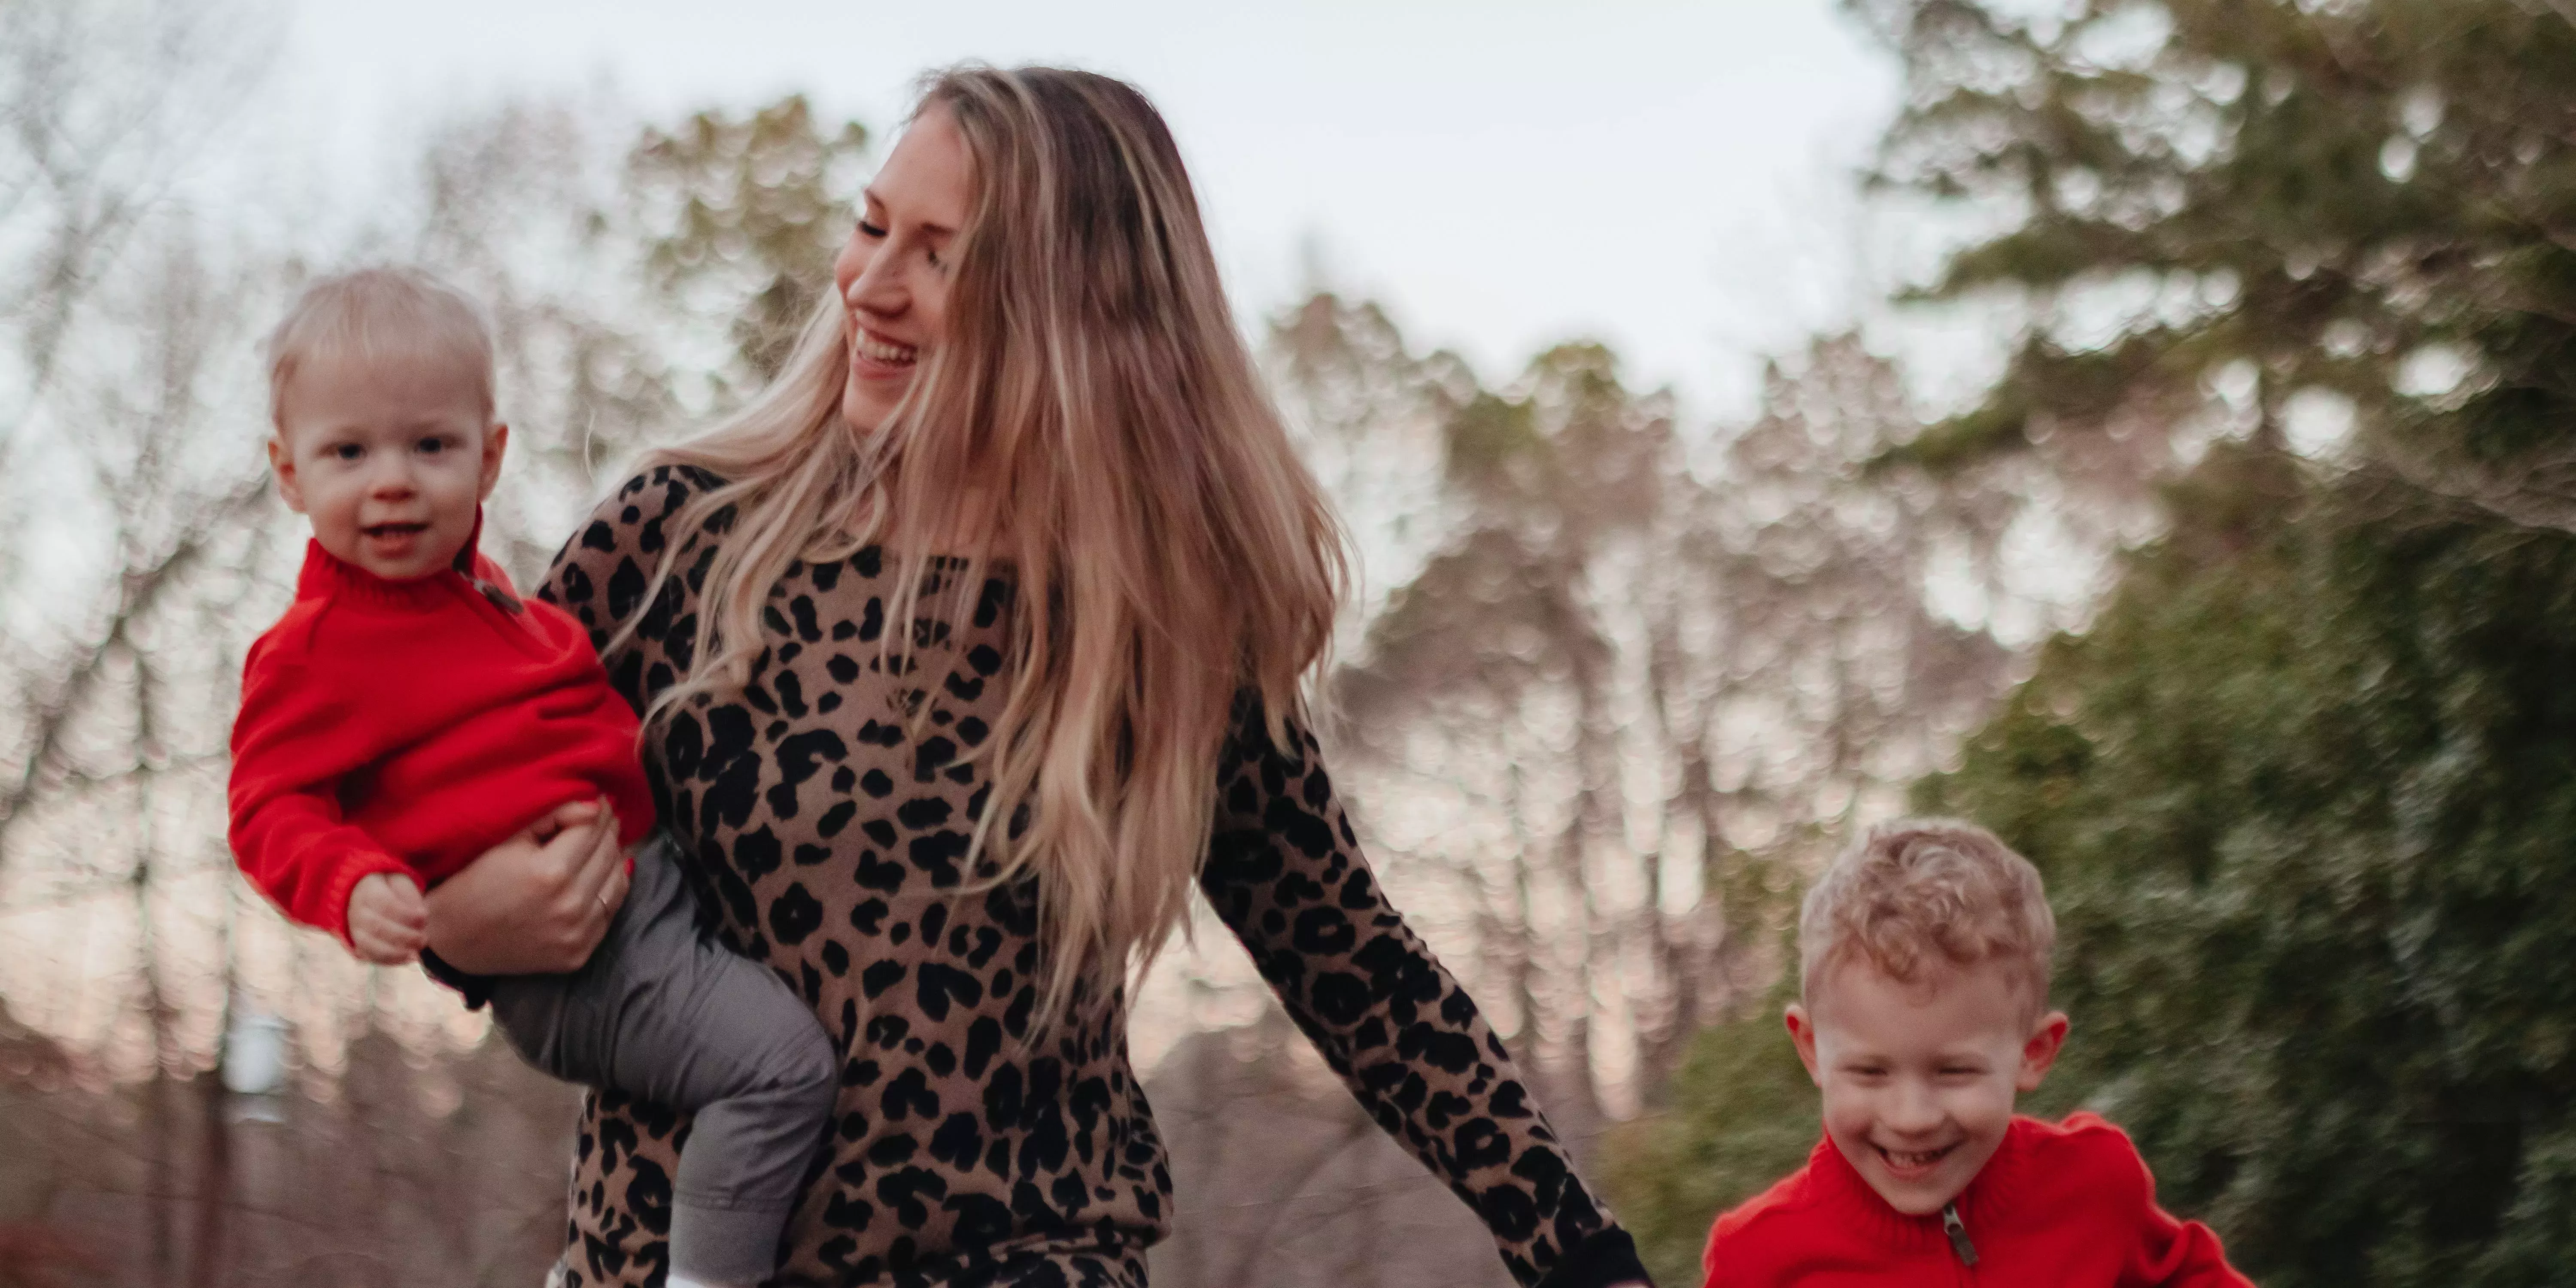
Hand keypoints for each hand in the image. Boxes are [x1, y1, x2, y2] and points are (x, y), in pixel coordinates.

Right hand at [346, 872, 427, 964]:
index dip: (406, 914)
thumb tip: (418, 914)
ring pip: (370, 946)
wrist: (366, 897)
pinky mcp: (357, 945)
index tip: (425, 916)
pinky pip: (370, 956)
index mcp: (368, 892)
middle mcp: (357, 912)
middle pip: (377, 927)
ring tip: (416, 954)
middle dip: (404, 936)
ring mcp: (354, 930)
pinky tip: (407, 959)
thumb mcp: (400, 883)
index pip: (386, 905)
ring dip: (396, 953)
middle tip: (424, 939)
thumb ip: (409, 896)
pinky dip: (389, 961)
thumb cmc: (390, 890)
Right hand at [421, 797, 629, 974]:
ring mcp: (577, 933)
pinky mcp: (579, 953)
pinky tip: (601, 873)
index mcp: (550, 873)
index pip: (591, 827)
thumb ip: (552, 817)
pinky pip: (610, 911)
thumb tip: (593, 804)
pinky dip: (610, 888)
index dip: (597, 807)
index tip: (598, 797)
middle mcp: (569, 905)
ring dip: (614, 856)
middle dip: (607, 829)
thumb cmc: (474, 882)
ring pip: (617, 881)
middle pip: (608, 852)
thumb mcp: (507, 840)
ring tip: (604, 842)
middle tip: (603, 816)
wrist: (451, 939)